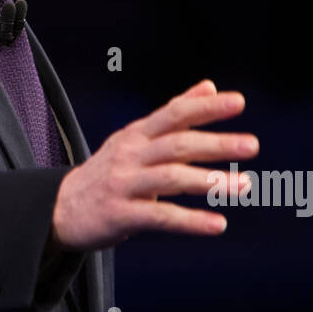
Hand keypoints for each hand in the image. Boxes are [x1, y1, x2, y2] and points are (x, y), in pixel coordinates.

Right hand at [50, 79, 258, 250]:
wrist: (60, 207)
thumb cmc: (108, 171)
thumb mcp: (136, 137)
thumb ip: (174, 113)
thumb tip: (210, 86)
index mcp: (136, 134)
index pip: (174, 113)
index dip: (205, 107)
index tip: (238, 102)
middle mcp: (130, 155)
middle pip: (176, 144)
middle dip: (216, 144)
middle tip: (252, 145)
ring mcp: (123, 184)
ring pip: (170, 178)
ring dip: (209, 182)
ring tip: (244, 186)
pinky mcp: (120, 215)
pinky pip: (160, 217)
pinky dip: (191, 221)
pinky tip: (218, 225)